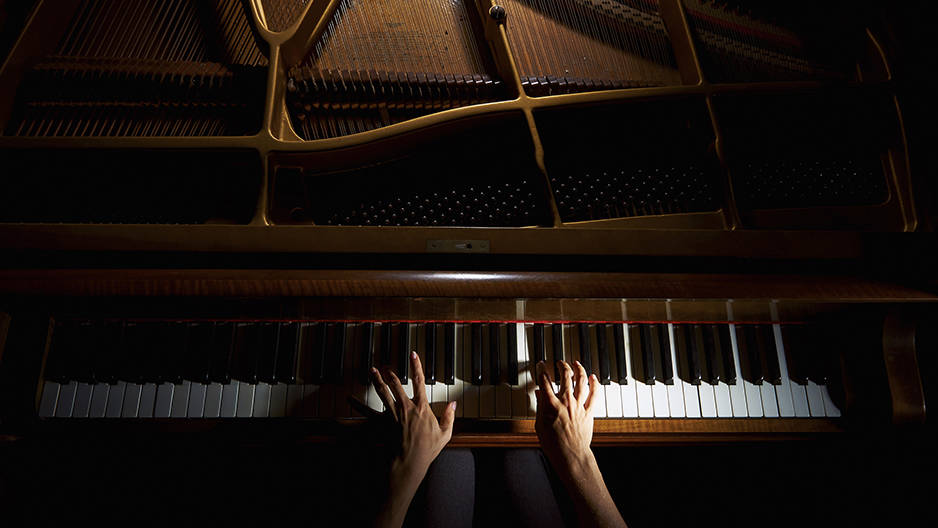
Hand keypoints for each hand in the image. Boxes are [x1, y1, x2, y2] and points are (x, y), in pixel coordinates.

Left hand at [348, 352, 455, 527]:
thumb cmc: (426, 450)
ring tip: (372, 371)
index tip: (413, 355)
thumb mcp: (444, 434)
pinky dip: (358, 405)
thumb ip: (449, 417)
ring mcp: (393, 414)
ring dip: (377, 380)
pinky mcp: (382, 423)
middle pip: (396, 384)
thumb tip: (454, 405)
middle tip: (386, 366)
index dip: (416, 366)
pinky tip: (350, 399)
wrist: (410, 461)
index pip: (419, 381)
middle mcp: (406, 407)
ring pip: (382, 393)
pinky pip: (368, 412)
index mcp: (421, 407)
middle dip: (391, 373)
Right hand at [534, 360, 597, 470]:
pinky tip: (594, 377)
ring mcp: (578, 405)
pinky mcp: (589, 412)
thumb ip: (540, 407)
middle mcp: (565, 401)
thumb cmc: (553, 444)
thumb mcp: (539, 425)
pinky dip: (595, 384)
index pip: (544, 380)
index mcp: (550, 404)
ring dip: (579, 370)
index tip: (540, 365)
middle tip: (560, 362)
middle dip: (562, 366)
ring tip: (576, 363)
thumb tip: (539, 395)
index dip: (541, 369)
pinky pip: (594, 395)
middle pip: (565, 376)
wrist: (570, 454)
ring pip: (581, 381)